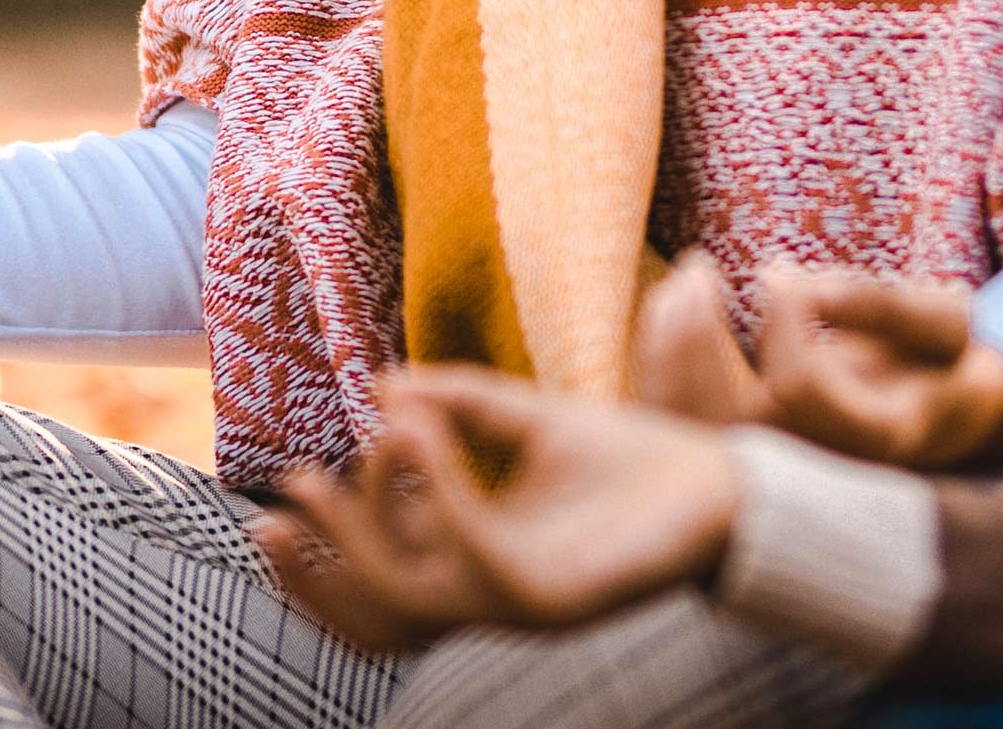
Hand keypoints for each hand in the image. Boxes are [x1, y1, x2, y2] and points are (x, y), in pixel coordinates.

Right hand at [253, 369, 743, 652]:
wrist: (725, 482)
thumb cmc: (633, 458)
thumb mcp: (528, 419)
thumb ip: (459, 403)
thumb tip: (381, 385)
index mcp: (477, 565)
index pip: (376, 588)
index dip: (326, 552)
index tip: (301, 480)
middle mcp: (491, 597)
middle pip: (377, 618)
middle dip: (315, 575)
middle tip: (277, 510)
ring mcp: (521, 604)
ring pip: (411, 602)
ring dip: (362, 537)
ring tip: (339, 464)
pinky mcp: (555, 598)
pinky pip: (472, 557)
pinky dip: (435, 495)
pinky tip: (415, 432)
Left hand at [623, 253, 1002, 473]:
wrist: (941, 416)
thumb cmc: (942, 360)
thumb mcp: (943, 323)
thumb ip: (880, 302)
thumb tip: (786, 276)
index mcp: (871, 442)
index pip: (800, 385)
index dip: (784, 318)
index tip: (779, 271)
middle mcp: (816, 473)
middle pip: (728, 419)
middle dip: (698, 334)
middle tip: (696, 267)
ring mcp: (774, 479)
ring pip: (692, 427)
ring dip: (670, 346)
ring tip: (685, 281)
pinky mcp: (742, 466)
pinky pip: (680, 426)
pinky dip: (663, 366)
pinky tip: (674, 309)